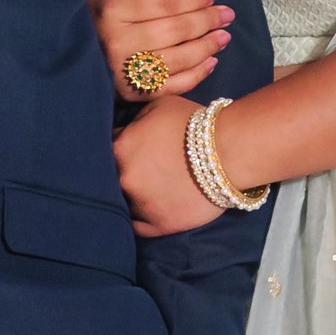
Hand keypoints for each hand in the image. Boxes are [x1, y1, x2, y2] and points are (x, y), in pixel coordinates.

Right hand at [90, 0, 234, 103]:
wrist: (63, 54)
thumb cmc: (88, 10)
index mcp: (109, 12)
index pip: (161, 3)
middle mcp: (116, 43)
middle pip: (174, 31)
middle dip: (206, 20)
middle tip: (227, 13)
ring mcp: (123, 72)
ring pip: (177, 59)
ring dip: (207, 47)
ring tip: (225, 36)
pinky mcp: (130, 94)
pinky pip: (171, 86)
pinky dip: (195, 75)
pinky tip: (211, 61)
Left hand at [113, 89, 221, 237]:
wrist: (228, 150)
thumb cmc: (193, 123)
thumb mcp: (157, 106)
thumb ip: (133, 120)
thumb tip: (126, 129)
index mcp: (120, 148)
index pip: (107, 149)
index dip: (120, 148)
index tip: (132, 149)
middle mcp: (125, 179)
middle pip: (114, 178)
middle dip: (126, 172)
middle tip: (142, 169)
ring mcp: (141, 205)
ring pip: (125, 203)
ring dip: (134, 196)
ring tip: (150, 189)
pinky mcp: (160, 225)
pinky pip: (138, 228)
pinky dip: (142, 218)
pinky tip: (149, 209)